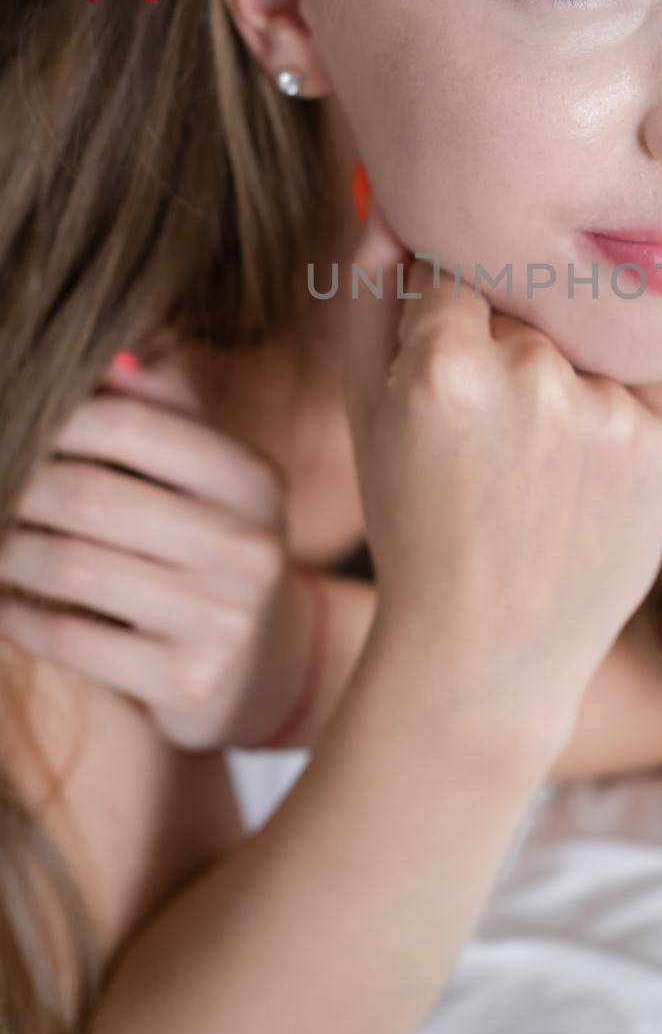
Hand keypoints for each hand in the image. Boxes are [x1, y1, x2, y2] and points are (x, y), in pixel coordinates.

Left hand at [0, 346, 313, 750]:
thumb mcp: (210, 479)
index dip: (56, 422)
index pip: (131, 426)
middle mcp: (252, 546)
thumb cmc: (212, 551)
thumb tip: (107, 351)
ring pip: (71, 568)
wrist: (263, 669)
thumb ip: (165, 408)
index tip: (18, 425)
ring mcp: (225, 619)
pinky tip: (1, 605)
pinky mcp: (190, 682)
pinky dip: (18, 617)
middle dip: (17, 491)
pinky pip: (70, 638)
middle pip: (89, 497)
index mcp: (254, 480)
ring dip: (6, 554)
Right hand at [335, 194, 661, 753]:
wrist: (488, 652)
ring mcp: (609, 415)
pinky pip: (636, 388)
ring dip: (561, 380)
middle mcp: (535, 377)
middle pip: (524, 302)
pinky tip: (576, 485)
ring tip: (531, 468)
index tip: (442, 380)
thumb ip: (366, 289)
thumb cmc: (411, 521)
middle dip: (504, 345)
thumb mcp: (364, 406)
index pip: (454, 268)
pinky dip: (611, 421)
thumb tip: (393, 197)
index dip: (444, 323)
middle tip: (485, 440)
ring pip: (582, 343)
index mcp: (445, 363)